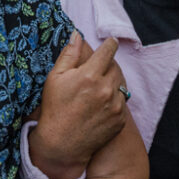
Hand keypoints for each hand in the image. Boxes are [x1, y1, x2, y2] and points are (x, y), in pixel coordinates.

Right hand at [29, 32, 128, 178]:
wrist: (62, 143)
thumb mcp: (55, 78)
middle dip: (108, 65)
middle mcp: (106, 89)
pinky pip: (123, 102)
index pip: (108, 51)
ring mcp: (116, 106)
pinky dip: (115, 99)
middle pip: (116, 67)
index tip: (110, 42)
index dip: (109, 44)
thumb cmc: (55, 108)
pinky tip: (100, 104)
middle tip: (98, 70)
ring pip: (121, 84)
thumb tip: (77, 34)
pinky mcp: (121, 120)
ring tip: (98, 88)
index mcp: (90, 76)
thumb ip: (69, 54)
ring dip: (112, 82)